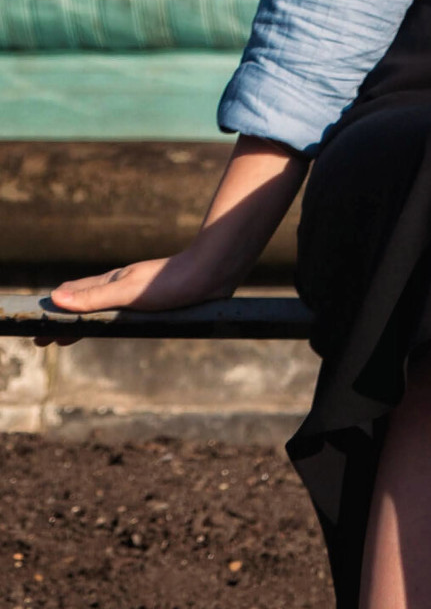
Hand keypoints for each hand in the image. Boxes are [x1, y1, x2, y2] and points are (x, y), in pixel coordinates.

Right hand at [42, 249, 233, 341]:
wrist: (211, 273)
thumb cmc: (170, 282)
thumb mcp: (127, 293)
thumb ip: (93, 298)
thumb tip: (54, 298)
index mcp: (110, 282)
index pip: (72, 297)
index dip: (54, 315)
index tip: (37, 332)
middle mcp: (121, 286)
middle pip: (84, 303)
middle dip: (65, 320)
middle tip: (47, 339)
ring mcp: (137, 293)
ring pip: (102, 307)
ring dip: (84, 319)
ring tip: (72, 333)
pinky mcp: (154, 302)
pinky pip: (121, 313)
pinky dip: (106, 320)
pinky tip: (113, 324)